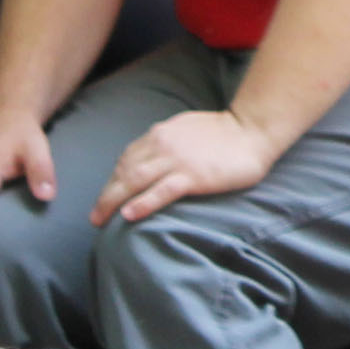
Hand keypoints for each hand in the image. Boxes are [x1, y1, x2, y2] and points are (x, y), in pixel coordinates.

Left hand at [94, 108, 281, 227]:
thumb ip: (167, 141)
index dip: (112, 180)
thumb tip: (152, 157)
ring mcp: (177, 161)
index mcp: (160, 134)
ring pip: (134, 181)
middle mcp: (162, 145)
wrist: (253, 129)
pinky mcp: (193, 176)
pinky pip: (160, 191)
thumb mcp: (186, 129)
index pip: (127, 159)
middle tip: (95, 217)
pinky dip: (142, 203)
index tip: (107, 196)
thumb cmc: (225, 132)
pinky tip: (129, 215)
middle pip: (124, 172)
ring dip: (113, 201)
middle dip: (106, 195)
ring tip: (102, 220)